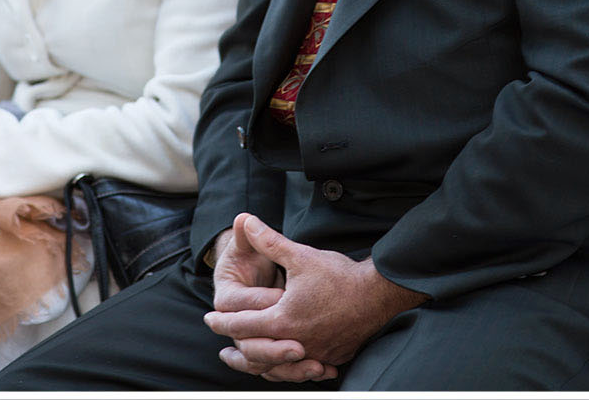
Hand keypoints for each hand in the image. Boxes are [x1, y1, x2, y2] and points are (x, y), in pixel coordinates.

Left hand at [205, 214, 424, 380]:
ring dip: (260, 361)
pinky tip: (283, 360)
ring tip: (245, 357)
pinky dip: (288, 365)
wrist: (380, 294)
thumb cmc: (339, 275)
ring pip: (280, 365)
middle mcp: (298, 341)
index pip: (242, 325)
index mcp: (283, 319)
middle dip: (237, 345)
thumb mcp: (299, 255)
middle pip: (257, 351)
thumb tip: (245, 220)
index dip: (222, 321)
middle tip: (222, 342)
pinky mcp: (333, 356)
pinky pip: (304, 367)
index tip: (208, 319)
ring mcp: (317, 353)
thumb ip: (268, 241)